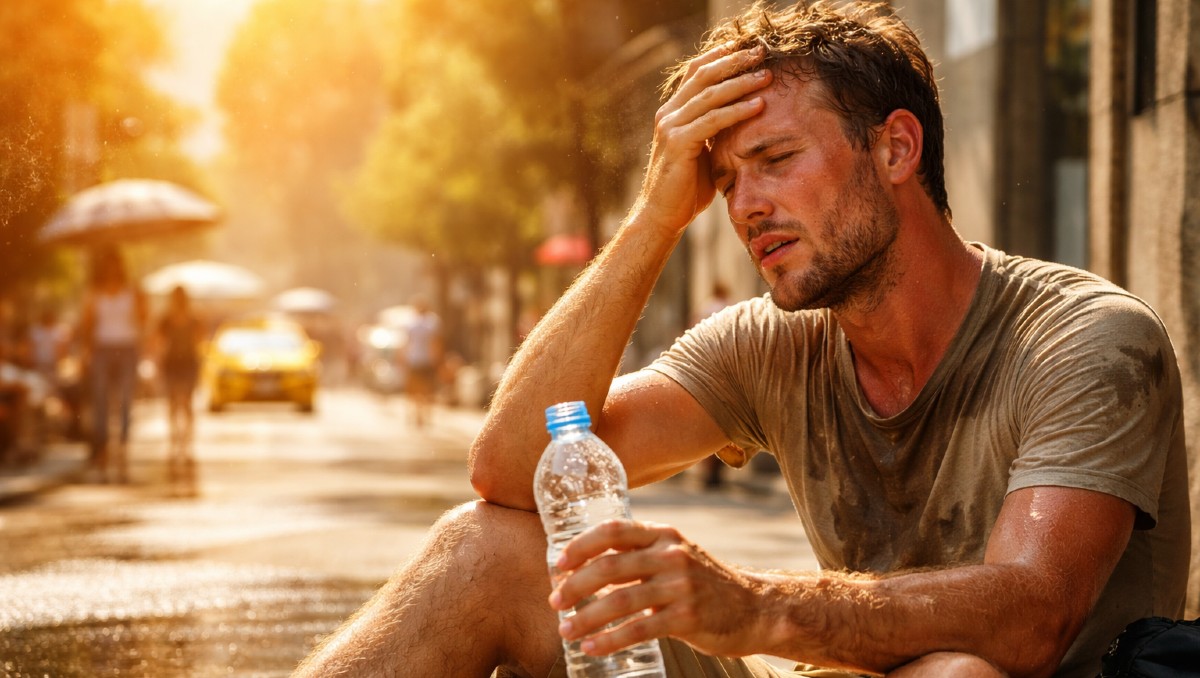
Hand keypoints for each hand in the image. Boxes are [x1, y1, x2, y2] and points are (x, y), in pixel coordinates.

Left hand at [549, 519, 766, 658]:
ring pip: (620, 600)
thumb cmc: (704, 584)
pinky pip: (639, 629)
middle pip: (610, 565)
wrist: (754, 608)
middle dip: (575, 585)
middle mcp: (671, 554)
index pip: (613, 530)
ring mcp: (681, 586)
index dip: (580, 545)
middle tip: (555, 601)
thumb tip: (587, 565)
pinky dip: (610, 640)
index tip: (558, 563)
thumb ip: (641, 554)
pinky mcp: (687, 617)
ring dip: (586, 617)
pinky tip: (592, 647)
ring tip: (566, 630)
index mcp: (663, 535)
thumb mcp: (676, 556)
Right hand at [631, 44, 772, 233]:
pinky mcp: (678, 143)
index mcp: (673, 112)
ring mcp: (670, 126)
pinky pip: (713, 120)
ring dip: (741, 82)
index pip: (696, 72)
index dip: (721, 55)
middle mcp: (668, 114)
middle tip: (761, 51)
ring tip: (767, 75)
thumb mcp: (701, 153)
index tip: (748, 46)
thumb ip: (713, 133)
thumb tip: (738, 122)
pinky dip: (737, 111)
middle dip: (734, 60)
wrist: (661, 216)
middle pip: (703, 74)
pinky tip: (759, 106)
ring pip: (710, 94)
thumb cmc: (684, 189)